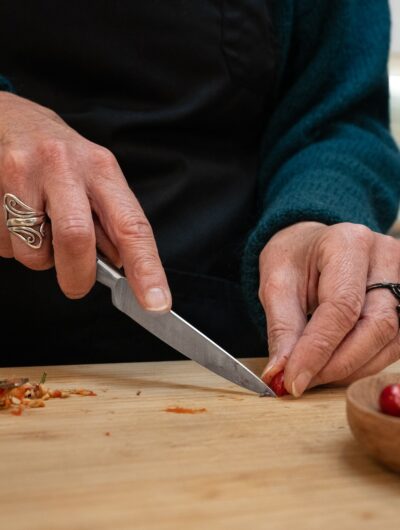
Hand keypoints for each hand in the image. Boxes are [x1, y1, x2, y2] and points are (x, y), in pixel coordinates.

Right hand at [0, 92, 170, 310]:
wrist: (6, 115)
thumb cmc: (58, 155)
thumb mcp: (95, 177)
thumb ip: (109, 220)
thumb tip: (122, 265)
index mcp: (101, 169)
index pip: (131, 225)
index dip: (147, 268)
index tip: (157, 303)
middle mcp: (63, 166)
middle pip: (76, 239)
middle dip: (77, 277)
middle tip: (77, 285)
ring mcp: (22, 173)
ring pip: (33, 250)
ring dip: (39, 258)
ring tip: (38, 229)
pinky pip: (4, 245)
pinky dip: (14, 246)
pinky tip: (15, 218)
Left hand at [258, 221, 399, 395]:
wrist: (312, 244)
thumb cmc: (294, 259)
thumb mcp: (276, 284)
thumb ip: (282, 329)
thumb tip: (281, 374)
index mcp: (348, 244)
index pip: (342, 307)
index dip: (318, 349)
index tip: (293, 380)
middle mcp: (386, 256)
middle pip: (376, 325)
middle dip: (339, 364)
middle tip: (303, 383)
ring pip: (390, 340)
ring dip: (352, 368)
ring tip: (314, 375)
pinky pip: (394, 343)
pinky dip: (363, 363)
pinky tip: (335, 366)